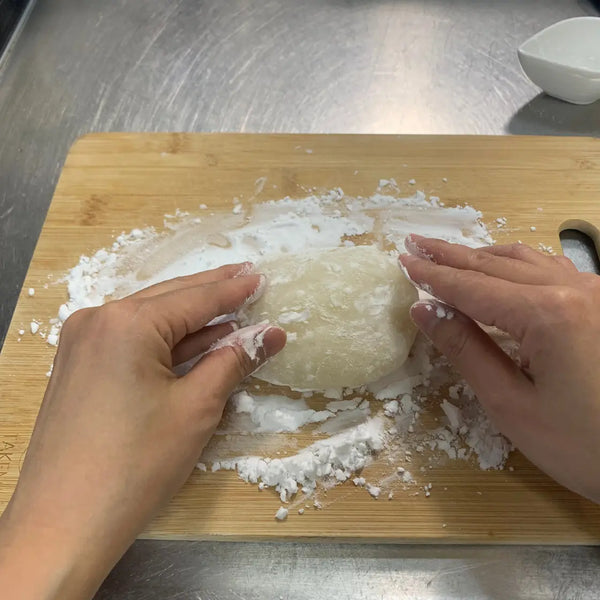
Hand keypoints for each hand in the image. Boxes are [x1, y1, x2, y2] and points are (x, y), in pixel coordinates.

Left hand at [0, 263, 285, 599]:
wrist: (64, 523)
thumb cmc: (137, 464)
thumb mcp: (196, 408)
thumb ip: (234, 361)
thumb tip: (271, 334)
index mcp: (127, 322)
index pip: (194, 298)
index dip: (233, 290)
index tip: (260, 277)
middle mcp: (98, 320)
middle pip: (168, 299)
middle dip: (210, 291)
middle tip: (246, 275)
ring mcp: (81, 343)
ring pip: (148, 319)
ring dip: (189, 317)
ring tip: (228, 306)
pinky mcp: (78, 366)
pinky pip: (130, 339)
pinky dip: (164, 339)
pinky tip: (192, 340)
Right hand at [400, 235, 599, 503]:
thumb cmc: (582, 446)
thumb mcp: (510, 404)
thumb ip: (465, 349)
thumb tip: (425, 310)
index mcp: (548, 313)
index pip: (473, 287)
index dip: (434, 277)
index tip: (403, 261)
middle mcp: (574, 290)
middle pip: (496, 265)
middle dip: (451, 256)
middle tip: (416, 243)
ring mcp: (595, 293)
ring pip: (526, 260)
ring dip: (482, 256)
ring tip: (448, 254)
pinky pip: (552, 269)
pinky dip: (516, 265)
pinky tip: (502, 268)